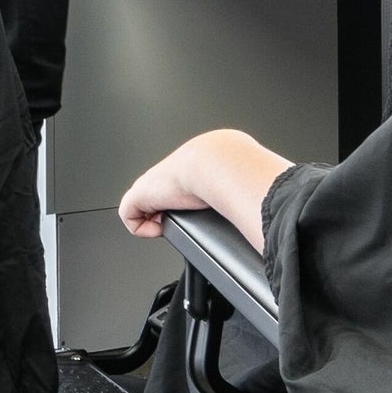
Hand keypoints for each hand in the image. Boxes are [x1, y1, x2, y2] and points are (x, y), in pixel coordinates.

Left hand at [117, 127, 291, 250]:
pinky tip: (159, 228)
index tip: (193, 215)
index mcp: (189, 171)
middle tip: (181, 221)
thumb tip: (262, 215)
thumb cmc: (235, 174)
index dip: (181, 205)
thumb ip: (246, 197)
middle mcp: (167, 176)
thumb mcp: (242, 186)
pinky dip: (142, 229)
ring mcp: (152, 185)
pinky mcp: (140, 196)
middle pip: (157, 200)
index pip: (178, 190)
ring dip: (154, 220)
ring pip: (142, 207)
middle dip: (166, 213)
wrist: (219, 163)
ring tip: (170, 224)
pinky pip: (130, 217)